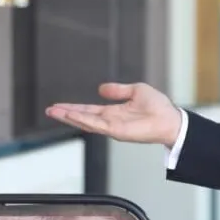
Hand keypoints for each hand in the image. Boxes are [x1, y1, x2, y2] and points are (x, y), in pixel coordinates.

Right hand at [45, 83, 182, 145]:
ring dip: (70, 117)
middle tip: (49, 110)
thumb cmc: (158, 107)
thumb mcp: (135, 91)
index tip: (58, 106)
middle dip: (65, 114)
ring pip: (86, 122)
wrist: (170, 119)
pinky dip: (83, 120)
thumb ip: (118, 90)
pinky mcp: (117, 131)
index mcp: (113, 112)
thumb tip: (101, 88)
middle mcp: (110, 121)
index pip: (88, 110)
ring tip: (55, 112)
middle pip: (83, 117)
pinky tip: (72, 115)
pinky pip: (96, 125)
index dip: (73, 108)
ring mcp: (112, 127)